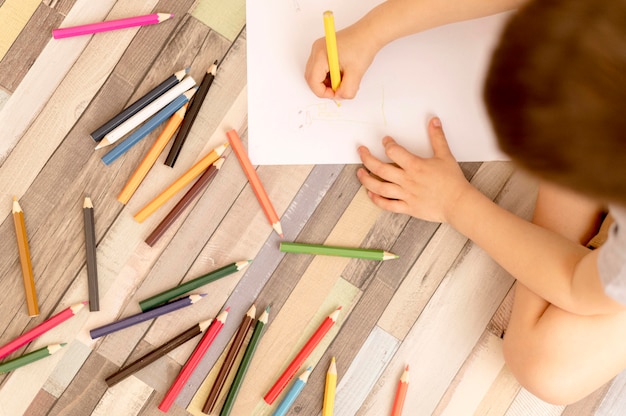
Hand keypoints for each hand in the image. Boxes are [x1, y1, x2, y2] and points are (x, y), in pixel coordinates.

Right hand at [304, 24, 379, 99]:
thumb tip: (339, 97)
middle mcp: (316, 50)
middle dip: (324, 88)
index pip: (313, 81)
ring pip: (316, 74)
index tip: (336, 95)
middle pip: (312, 77)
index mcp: (321, 54)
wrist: (370, 33)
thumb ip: (346, 90)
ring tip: (344, 80)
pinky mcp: (324, 50)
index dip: (323, 93)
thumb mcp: (356, 74)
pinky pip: (321, 68)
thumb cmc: (363, 47)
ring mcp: (319, 49)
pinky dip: (330, 75)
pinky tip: (342, 74)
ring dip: (328, 82)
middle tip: (339, 90)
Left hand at [356, 117, 472, 222]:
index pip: (394, 151)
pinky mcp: (407, 207)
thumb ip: (437, 137)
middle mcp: (407, 180)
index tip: (385, 141)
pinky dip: (377, 200)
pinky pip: (387, 205)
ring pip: (379, 188)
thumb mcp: (445, 155)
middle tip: (361, 151)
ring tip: (359, 173)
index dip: (387, 144)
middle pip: (380, 169)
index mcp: (415, 166)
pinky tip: (370, 194)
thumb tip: (434, 121)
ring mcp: (405, 195)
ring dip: (366, 180)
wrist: (458, 203)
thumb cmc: (452, 181)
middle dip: (367, 158)